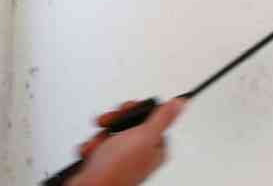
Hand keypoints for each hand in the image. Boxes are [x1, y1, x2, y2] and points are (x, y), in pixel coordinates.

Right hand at [69, 99, 186, 185]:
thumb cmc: (119, 169)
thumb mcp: (145, 136)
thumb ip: (162, 118)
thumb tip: (179, 103)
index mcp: (156, 148)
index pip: (151, 119)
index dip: (137, 111)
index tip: (127, 109)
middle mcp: (140, 154)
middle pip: (128, 125)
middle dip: (114, 123)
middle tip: (108, 125)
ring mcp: (122, 160)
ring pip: (111, 134)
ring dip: (100, 136)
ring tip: (99, 145)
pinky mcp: (106, 164)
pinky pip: (98, 147)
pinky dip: (93, 148)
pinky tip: (92, 153)